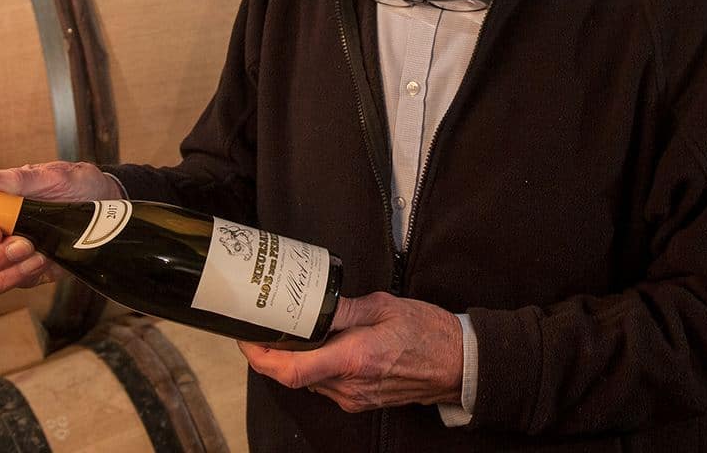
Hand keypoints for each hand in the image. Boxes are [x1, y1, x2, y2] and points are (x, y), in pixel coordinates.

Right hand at [0, 162, 116, 301]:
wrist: (106, 206)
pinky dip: (19, 277)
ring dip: (1, 273)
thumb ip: (12, 180)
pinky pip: (1, 288)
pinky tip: (43, 258)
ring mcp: (0, 259)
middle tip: (21, 243)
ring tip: (34, 250)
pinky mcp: (18, 276)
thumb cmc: (75, 186)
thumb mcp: (50, 177)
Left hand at [239, 293, 463, 413]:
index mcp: (353, 360)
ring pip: (309, 381)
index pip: (292, 370)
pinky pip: (325, 385)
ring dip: (296, 359)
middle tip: (263, 325)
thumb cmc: (427, 333)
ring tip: (290, 330)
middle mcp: (349, 386)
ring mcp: (353, 398)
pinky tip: (319, 345)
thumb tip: (311, 304)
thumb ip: (344, 309)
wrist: (458, 364)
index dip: (261, 357)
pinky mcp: (359, 401)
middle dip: (274, 353)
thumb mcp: (384, 307)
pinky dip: (315, 366)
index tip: (248, 339)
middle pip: (294, 375)